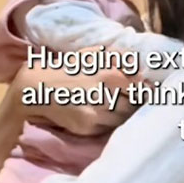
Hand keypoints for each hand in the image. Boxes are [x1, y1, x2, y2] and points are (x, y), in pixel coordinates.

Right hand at [14, 48, 141, 136]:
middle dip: (134, 104)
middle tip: (133, 103)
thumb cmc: (67, 68)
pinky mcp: (87, 126)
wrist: (36, 87)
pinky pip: (108, 127)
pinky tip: (103, 116)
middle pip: (133, 104)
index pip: (139, 88)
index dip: (144, 91)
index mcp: (109, 73)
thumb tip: (141, 72)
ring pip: (122, 118)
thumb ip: (117, 59)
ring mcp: (96, 111)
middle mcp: (105, 93)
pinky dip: (109, 123)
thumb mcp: (91, 54)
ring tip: (116, 109)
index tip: (147, 93)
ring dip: (123, 115)